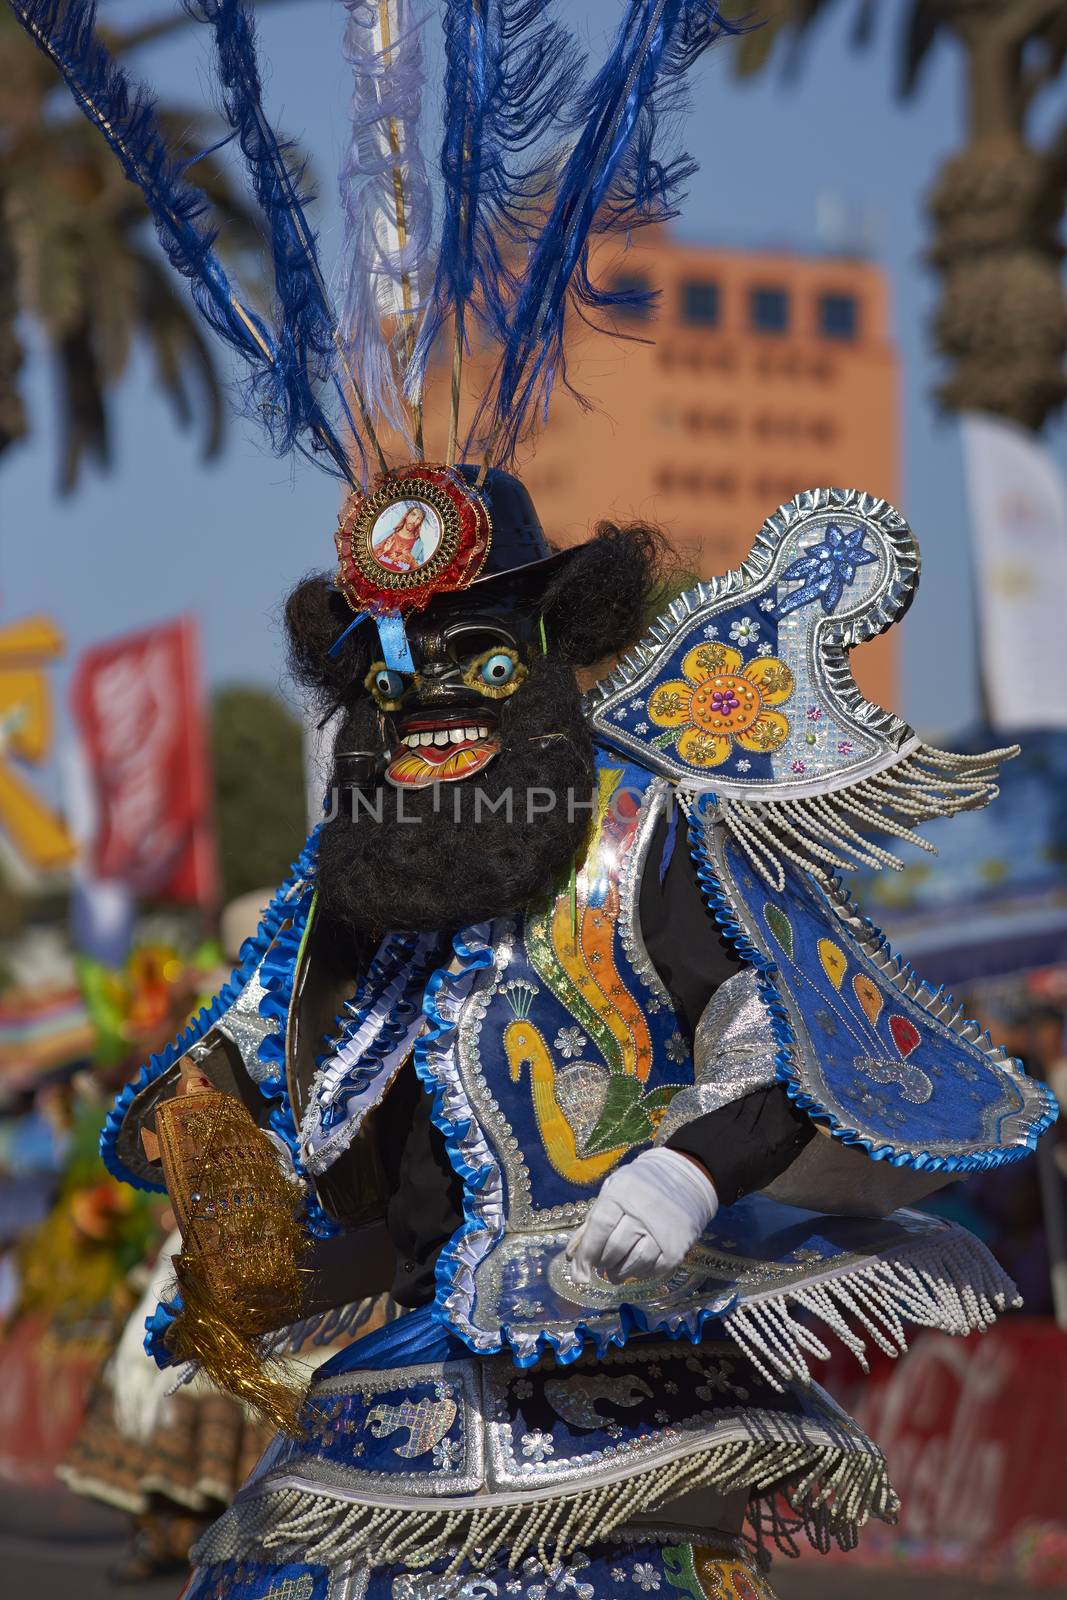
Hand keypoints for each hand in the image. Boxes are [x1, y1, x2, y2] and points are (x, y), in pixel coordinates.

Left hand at [566, 1147, 717, 1285]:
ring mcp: (661, 1232)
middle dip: (601, 1263)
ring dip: (619, 1272)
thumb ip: (593, 1219)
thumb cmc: (641, 1185)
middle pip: (615, 1248)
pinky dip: (640, 1273)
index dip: (586, 1253)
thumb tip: (573, 1255)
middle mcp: (642, 1213)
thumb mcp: (614, 1190)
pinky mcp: (677, 1248)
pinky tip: (635, 1267)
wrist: (686, 1178)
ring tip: (613, 1271)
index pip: (600, 1227)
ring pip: (634, 1263)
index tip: (578, 1274)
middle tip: (599, 1265)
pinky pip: (653, 1269)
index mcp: (622, 1195)